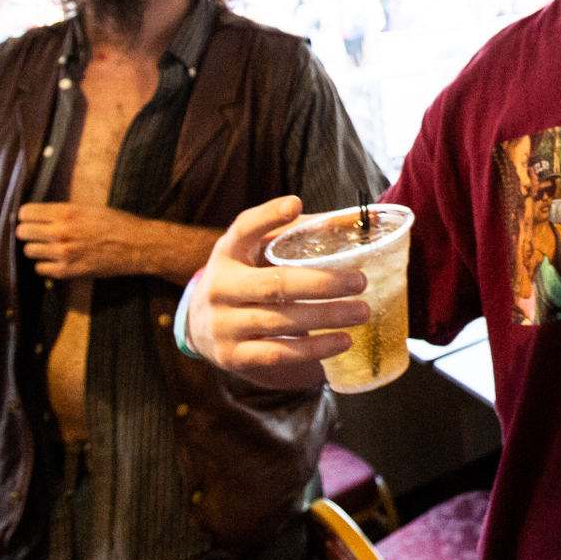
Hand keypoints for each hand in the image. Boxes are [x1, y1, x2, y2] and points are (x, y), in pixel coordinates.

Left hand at [16, 202, 153, 278]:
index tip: (31, 219)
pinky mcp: (67, 271)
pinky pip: (40, 269)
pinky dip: (45, 265)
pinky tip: (56, 260)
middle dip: (28, 232)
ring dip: (36, 249)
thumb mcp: (88, 208)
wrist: (137, 245)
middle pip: (22, 232)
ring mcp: (63, 253)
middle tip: (37, 234)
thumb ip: (63, 211)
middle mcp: (60, 232)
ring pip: (29, 251)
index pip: (26, 213)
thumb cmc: (117, 223)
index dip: (26, 216)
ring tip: (48, 247)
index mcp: (66, 212)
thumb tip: (39, 214)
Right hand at [189, 197, 371, 390]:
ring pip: (279, 321)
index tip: (295, 203)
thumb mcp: (252, 252)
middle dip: (321, 283)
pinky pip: (278, 354)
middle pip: (273, 285)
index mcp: (227, 252)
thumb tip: (344, 222)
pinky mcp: (233, 356)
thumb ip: (291, 236)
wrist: (199, 326)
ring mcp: (223, 324)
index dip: (268, 216)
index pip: (243, 228)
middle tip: (360, 281)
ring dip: (326, 317)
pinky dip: (313, 349)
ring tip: (361, 312)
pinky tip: (343, 341)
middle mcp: (220, 287)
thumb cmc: (243, 278)